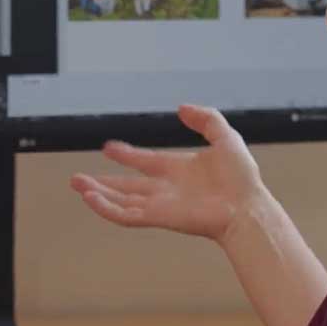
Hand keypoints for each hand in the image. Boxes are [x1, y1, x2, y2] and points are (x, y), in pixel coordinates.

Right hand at [70, 104, 267, 243]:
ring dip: (99, 194)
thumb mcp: (225, 137)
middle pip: (127, 186)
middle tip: (78, 179)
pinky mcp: (159, 217)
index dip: (127, 155)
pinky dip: (107, 208)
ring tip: (78, 186)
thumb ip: (205, 119)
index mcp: (178, 169)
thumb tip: (182, 108)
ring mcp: (161, 204)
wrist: (248, 206)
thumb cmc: (242, 178)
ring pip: (122, 201)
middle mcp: (166, 189)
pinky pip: (127, 215)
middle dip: (103, 183)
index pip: (145, 162)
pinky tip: (91, 199)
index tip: (109, 147)